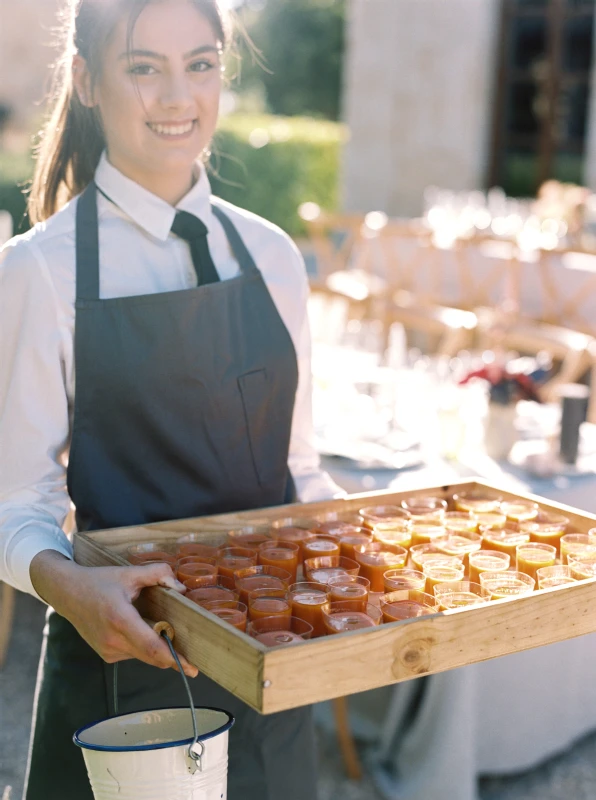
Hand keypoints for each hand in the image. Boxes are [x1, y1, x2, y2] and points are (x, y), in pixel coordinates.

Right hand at [30, 550, 198, 677]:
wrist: (67, 593)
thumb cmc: (99, 581)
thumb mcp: (129, 572)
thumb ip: (158, 574)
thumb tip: (181, 588)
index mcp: (120, 618)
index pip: (151, 646)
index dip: (174, 658)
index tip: (191, 668)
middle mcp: (113, 640)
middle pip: (151, 656)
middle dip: (173, 657)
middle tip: (192, 659)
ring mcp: (108, 650)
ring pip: (143, 656)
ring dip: (156, 649)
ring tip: (161, 630)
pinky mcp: (106, 654)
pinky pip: (133, 654)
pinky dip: (142, 647)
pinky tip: (140, 630)